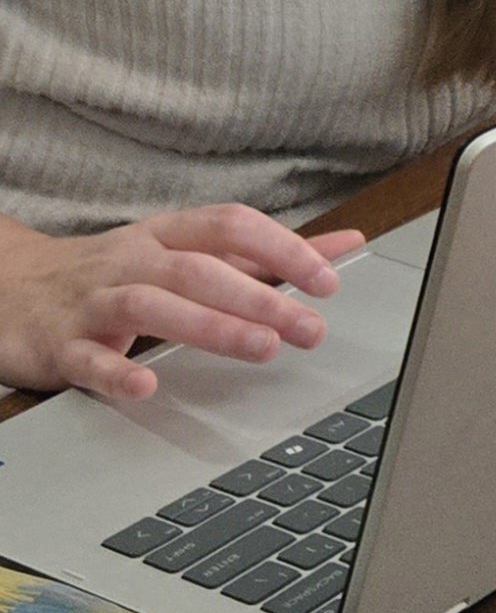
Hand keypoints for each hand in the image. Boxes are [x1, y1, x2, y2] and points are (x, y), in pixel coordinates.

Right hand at [0, 205, 367, 402]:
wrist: (5, 289)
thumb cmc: (113, 273)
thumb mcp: (187, 252)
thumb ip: (264, 254)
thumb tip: (345, 244)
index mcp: (166, 235)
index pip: (231, 226)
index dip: (282, 248)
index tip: (328, 278)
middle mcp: (132, 260)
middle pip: (200, 270)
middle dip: (261, 298)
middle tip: (311, 328)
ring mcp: (92, 300)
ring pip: (152, 305)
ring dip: (211, 326)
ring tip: (261, 349)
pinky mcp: (58, 344)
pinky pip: (86, 358)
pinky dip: (116, 371)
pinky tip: (147, 385)